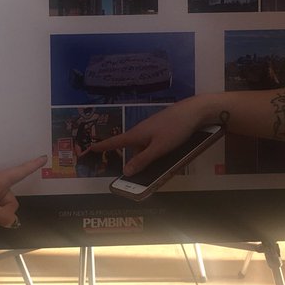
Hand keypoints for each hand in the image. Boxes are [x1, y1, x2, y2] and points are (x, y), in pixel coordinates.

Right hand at [90, 98, 205, 175]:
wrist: (194, 111)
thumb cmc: (175, 129)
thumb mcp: (159, 148)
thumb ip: (142, 160)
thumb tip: (125, 171)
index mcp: (137, 134)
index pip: (115, 142)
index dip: (103, 146)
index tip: (91, 148)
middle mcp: (142, 130)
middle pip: (132, 147)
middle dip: (135, 159)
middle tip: (141, 173)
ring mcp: (153, 127)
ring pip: (145, 145)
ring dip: (148, 155)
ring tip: (160, 163)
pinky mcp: (162, 127)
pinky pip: (154, 141)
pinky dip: (156, 150)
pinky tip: (167, 154)